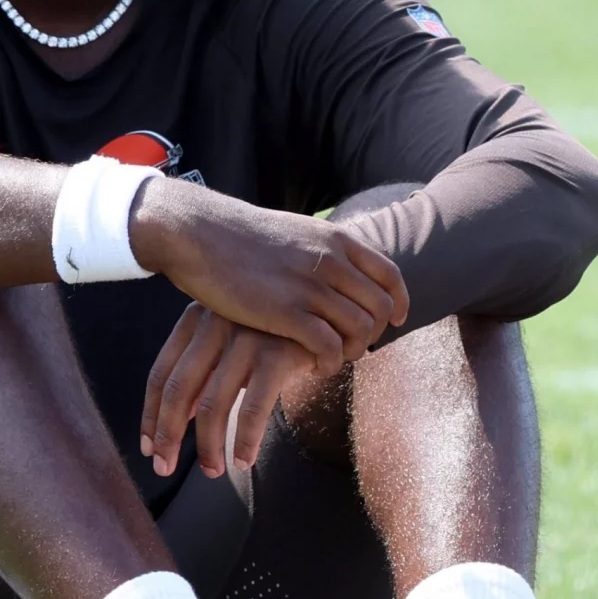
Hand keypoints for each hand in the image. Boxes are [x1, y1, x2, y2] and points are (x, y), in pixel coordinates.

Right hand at [128, 181, 408, 372]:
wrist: (199, 233)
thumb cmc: (241, 237)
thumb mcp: (296, 232)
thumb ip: (322, 249)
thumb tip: (339, 266)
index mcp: (336, 239)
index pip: (390, 275)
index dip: (398, 303)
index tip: (395, 320)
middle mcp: (331, 261)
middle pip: (381, 308)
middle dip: (375, 334)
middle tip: (356, 346)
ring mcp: (310, 286)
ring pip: (360, 330)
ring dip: (353, 351)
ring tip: (334, 358)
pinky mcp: (286, 312)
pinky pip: (330, 347)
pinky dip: (330, 362)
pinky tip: (315, 366)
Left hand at [141, 305, 319, 478]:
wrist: (331, 306)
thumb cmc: (276, 329)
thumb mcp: (233, 337)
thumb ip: (206, 368)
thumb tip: (181, 417)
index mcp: (196, 318)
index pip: (161, 374)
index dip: (151, 415)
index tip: (150, 448)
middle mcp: (215, 324)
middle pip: (178, 390)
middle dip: (168, 436)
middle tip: (165, 468)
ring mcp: (247, 338)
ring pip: (213, 404)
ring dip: (208, 446)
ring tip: (212, 471)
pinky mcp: (278, 355)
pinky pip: (253, 409)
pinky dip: (245, 441)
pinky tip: (244, 461)